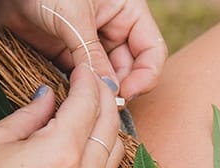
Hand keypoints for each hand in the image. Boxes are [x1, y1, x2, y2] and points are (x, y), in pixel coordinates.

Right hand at [0, 64, 124, 167]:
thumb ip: (31, 114)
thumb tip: (50, 97)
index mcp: (61, 151)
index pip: (87, 102)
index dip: (87, 80)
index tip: (82, 69)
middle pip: (110, 123)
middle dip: (104, 96)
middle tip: (93, 82)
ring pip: (116, 149)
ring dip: (109, 125)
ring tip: (92, 111)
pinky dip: (105, 152)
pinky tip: (90, 142)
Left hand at [1, 0, 166, 100]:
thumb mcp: (74, 18)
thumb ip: (93, 54)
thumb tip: (110, 89)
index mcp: (127, 11)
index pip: (151, 50)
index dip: (145, 75)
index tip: (127, 93)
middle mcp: (113, 28)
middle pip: (130, 68)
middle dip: (120, 87)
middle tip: (104, 104)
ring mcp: (91, 42)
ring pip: (106, 77)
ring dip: (99, 91)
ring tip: (86, 101)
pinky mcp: (68, 53)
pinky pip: (81, 78)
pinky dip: (79, 91)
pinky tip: (72, 97)